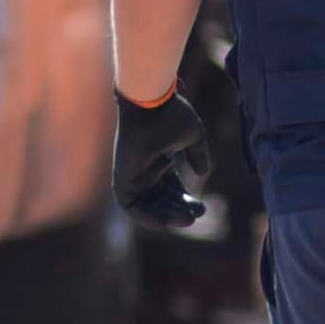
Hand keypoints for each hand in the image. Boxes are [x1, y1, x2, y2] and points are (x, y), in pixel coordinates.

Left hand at [116, 93, 213, 232]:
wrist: (150, 101)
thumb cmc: (170, 113)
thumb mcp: (192, 137)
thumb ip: (197, 155)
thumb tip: (203, 173)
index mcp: (159, 160)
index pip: (171, 190)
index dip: (186, 201)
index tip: (202, 206)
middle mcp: (144, 171)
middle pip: (162, 201)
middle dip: (179, 211)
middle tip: (196, 215)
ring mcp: (132, 176)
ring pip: (148, 207)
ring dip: (166, 218)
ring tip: (187, 219)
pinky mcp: (121, 179)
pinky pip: (131, 207)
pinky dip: (147, 216)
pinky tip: (166, 222)